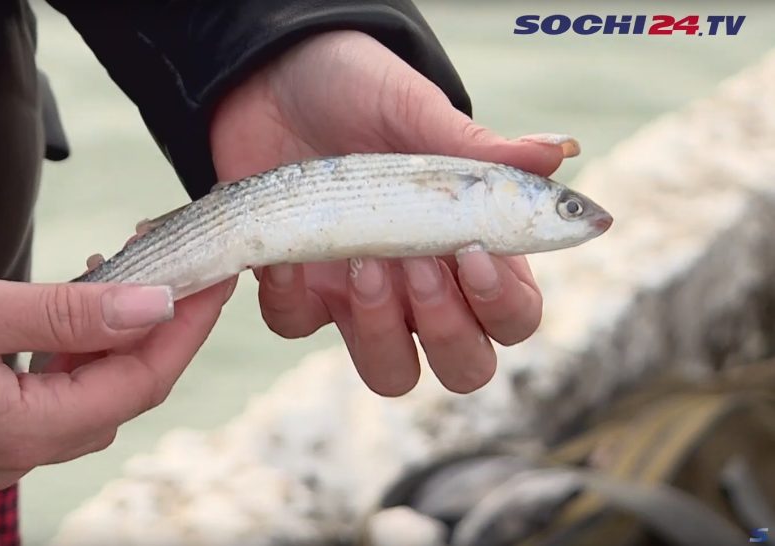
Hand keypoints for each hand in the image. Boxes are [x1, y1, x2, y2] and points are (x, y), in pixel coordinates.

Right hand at [0, 266, 229, 489]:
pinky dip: (78, 353)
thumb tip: (155, 305)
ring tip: (132, 274)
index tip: (217, 279)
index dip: (185, 329)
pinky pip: (54, 396)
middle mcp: (16, 454)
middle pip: (122, 393)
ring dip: (120, 339)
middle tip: (185, 267)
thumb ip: (69, 313)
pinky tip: (77, 309)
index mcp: (19, 432)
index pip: (137, 382)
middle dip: (162, 331)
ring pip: (91, 396)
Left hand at [209, 30, 568, 395]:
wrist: (273, 77)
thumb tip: (559, 151)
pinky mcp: (297, 290)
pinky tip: (289, 254)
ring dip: (380, 333)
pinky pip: (296, 326)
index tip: (474, 250)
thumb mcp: (416, 113)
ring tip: (364, 263)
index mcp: (470, 245)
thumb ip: (480, 148)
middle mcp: (422, 287)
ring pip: (389, 372)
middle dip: (449, 333)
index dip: (503, 304)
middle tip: (422, 266)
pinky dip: (290, 299)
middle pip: (464, 366)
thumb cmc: (360, 92)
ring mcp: (360, 295)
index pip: (514, 315)